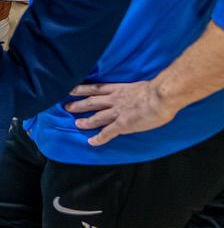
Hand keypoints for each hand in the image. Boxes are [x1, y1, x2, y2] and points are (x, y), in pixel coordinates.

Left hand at [64, 80, 178, 145]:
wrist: (161, 96)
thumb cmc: (158, 89)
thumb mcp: (142, 85)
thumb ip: (136, 90)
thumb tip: (141, 92)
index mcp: (119, 89)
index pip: (96, 88)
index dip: (83, 89)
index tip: (72, 89)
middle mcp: (114, 100)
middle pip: (91, 101)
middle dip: (78, 104)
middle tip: (66, 106)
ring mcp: (117, 112)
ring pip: (96, 117)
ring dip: (85, 121)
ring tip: (76, 124)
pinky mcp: (123, 124)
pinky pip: (108, 132)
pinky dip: (99, 138)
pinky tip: (91, 142)